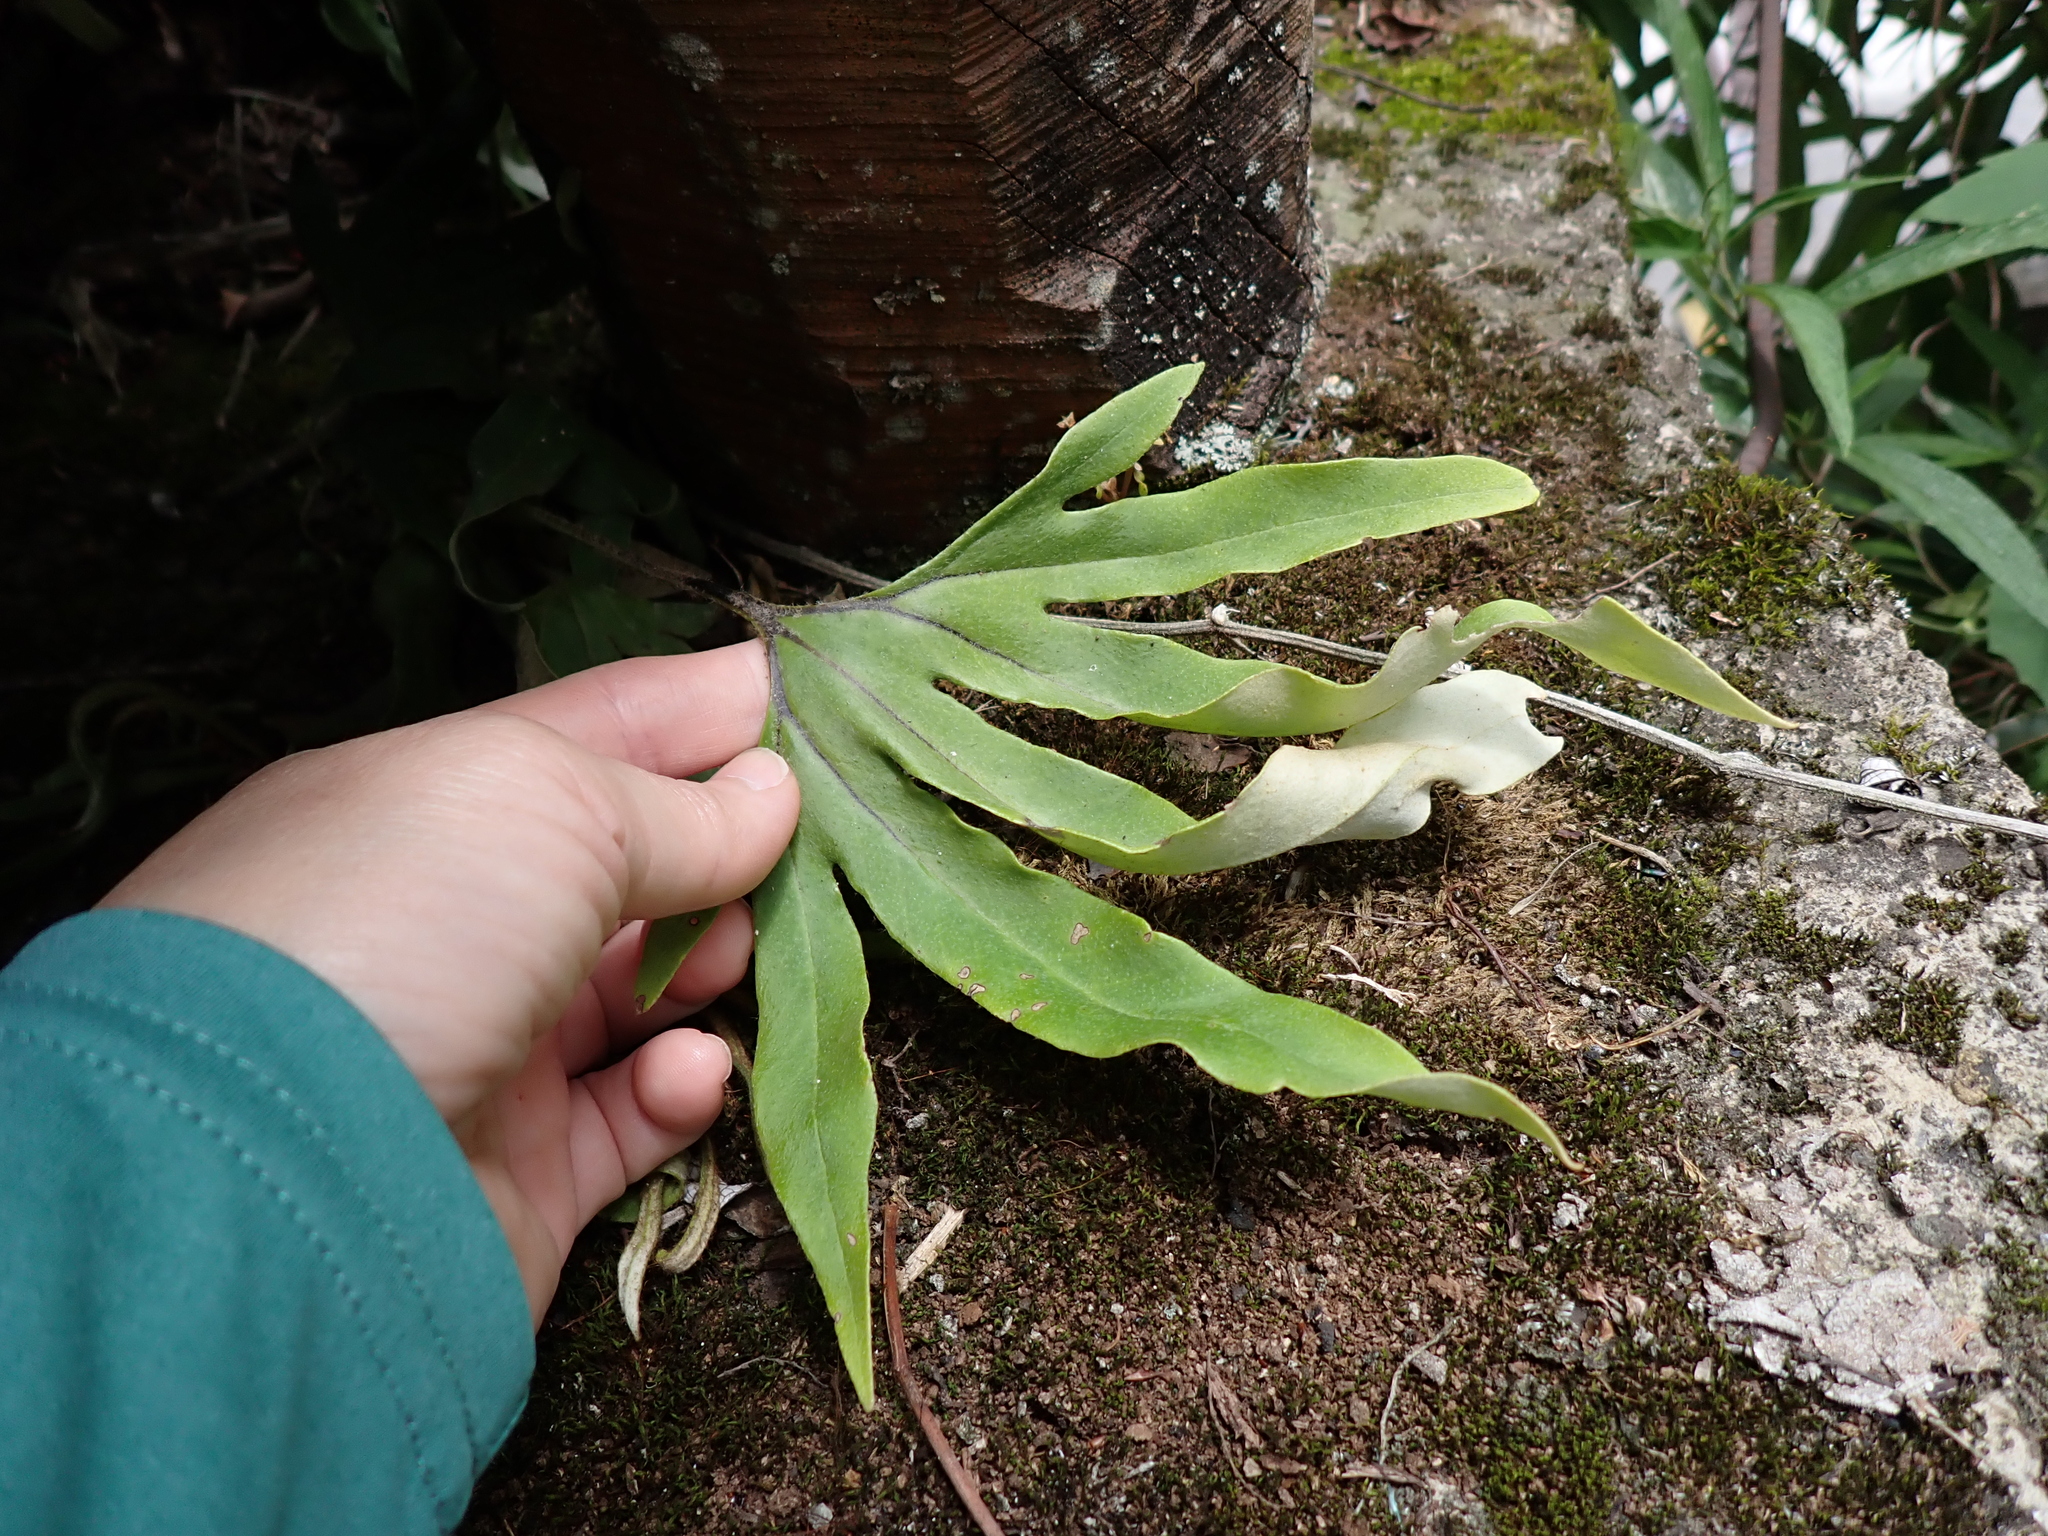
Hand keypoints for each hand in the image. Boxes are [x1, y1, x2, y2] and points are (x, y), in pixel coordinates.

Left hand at [101, 641, 798, 1321]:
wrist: (275, 1170)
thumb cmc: (398, 923)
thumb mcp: (545, 803)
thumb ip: (677, 802)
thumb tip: (771, 790)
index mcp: (428, 801)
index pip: (586, 731)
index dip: (694, 710)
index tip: (800, 697)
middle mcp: (448, 918)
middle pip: (623, 865)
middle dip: (719, 848)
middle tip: (789, 850)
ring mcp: (480, 1046)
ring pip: (636, 989)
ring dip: (705, 964)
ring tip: (728, 958)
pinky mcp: (518, 1169)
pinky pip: (628, 1116)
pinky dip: (674, 1086)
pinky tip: (685, 1066)